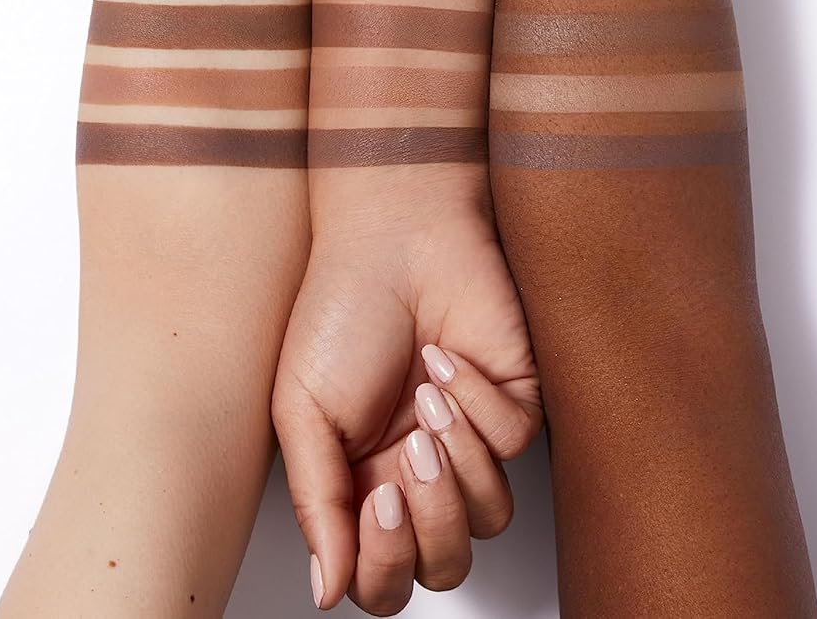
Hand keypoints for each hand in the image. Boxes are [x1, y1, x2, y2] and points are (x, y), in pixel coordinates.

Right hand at [276, 183, 541, 612]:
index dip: (385, 564)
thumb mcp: (302, 410)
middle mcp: (420, 473)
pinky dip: (479, 405)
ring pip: (491, 517)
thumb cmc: (339, 308)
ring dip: (458, 461)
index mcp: (363, 484)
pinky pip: (514, 444)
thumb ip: (317, 504)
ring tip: (425, 399)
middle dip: (431, 524)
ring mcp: (472, 441)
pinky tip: (444, 360)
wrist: (392, 233)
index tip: (375, 502)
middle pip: (446, 563)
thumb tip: (326, 592)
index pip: (385, 578)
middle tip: (407, 458)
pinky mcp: (514, 402)